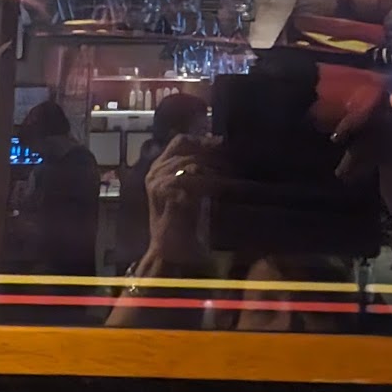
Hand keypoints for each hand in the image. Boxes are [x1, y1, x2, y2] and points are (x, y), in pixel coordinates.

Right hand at [142, 133, 225, 262]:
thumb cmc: (184, 222)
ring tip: (234, 175)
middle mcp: (156, 172)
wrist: (170, 252)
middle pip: (189, 150)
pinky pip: (193, 181)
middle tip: (235, 163)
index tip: (223, 143)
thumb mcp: (191, 190)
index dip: (203, 139)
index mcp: (159, 168)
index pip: (181, 141)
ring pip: (193, 164)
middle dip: (215, 155)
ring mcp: (158, 183)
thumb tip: (222, 147)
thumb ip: (199, 170)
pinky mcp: (165, 195)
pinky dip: (213, 182)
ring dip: (217, 168)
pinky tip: (226, 187)